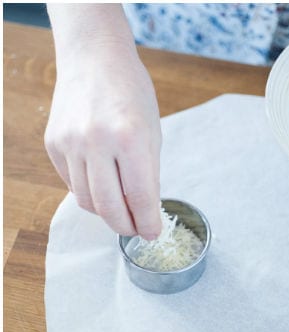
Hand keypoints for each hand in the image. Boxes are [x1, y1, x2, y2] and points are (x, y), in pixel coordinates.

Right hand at [45, 6, 161, 238]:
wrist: (94, 57)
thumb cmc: (131, 94)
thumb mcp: (153, 134)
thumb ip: (148, 175)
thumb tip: (145, 214)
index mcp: (129, 139)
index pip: (140, 198)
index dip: (148, 224)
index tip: (152, 234)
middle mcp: (96, 141)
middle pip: (109, 208)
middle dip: (125, 227)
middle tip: (135, 230)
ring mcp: (70, 142)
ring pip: (87, 201)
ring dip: (106, 213)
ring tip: (120, 210)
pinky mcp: (53, 142)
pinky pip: (71, 183)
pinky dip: (88, 192)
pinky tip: (101, 185)